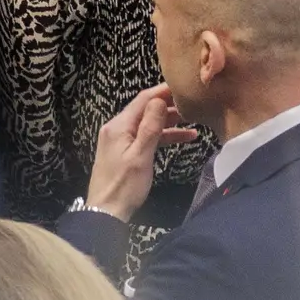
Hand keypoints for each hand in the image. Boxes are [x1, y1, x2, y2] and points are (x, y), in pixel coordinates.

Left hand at [86, 84, 197, 221]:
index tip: (183, 86)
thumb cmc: (124, 186)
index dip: (163, 91)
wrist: (106, 212)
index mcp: (118, 126)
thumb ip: (150, 127)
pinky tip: (184, 137)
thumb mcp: (141, 156)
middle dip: (169, 106)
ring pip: (148, 124)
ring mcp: (120, 140)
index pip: (143, 99)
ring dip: (169, 123)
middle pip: (146, 110)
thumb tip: (159, 100)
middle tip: (193, 103)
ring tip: (193, 121)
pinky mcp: (125, 151)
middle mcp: (117, 129)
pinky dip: (163, 136)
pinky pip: (146, 138)